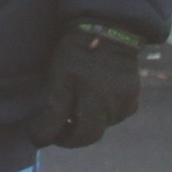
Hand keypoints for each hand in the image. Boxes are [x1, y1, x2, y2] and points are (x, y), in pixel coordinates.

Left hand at [47, 21, 149, 148]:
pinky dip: (100, 111)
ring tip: (71, 105)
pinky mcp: (133, 96)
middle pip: (93, 132)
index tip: (46, 135)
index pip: (82, 137)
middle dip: (72, 131)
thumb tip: (39, 139)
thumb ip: (53, 113)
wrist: (107, 31)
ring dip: (86, 120)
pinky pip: (114, 112)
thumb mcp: (58, 81)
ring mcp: (128, 103)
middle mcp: (117, 109)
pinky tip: (89, 97)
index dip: (63, 139)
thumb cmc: (77, 55)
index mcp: (98, 105)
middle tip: (55, 123)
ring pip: (104, 123)